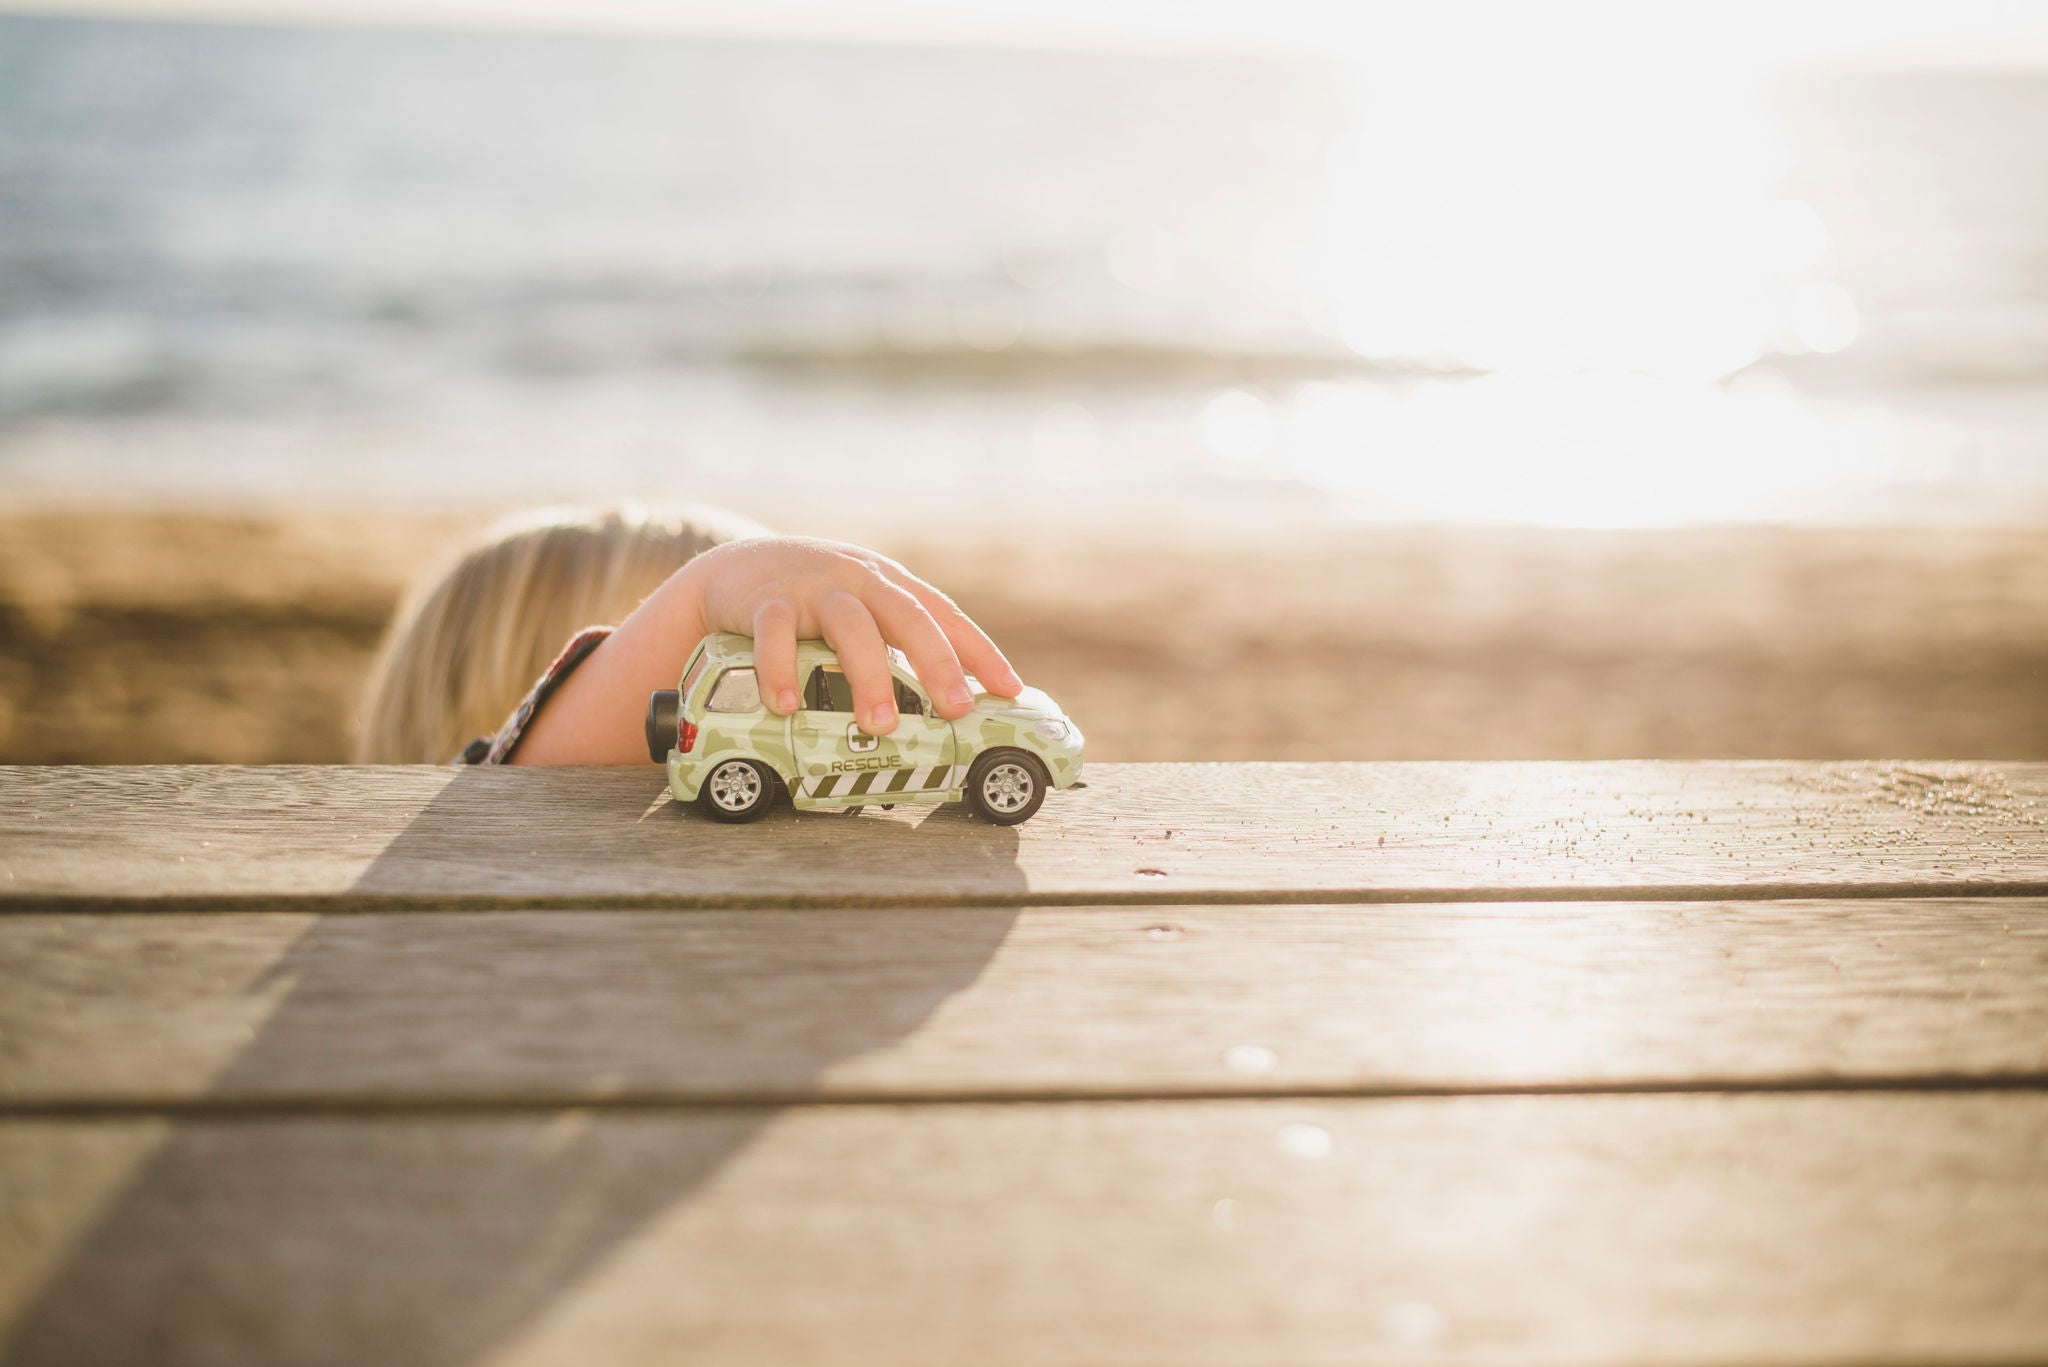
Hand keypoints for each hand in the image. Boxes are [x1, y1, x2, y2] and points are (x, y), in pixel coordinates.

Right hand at [692, 536, 1021, 733]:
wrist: (736, 566)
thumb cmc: (814, 599)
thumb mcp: (863, 608)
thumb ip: (897, 642)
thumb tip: (947, 701)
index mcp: (890, 585)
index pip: (945, 615)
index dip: (980, 652)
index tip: (1009, 691)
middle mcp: (859, 580)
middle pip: (908, 617)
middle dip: (937, 663)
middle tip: (956, 710)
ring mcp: (813, 587)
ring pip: (850, 626)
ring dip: (868, 676)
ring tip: (880, 724)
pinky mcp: (766, 600)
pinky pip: (774, 635)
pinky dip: (780, 670)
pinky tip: (787, 706)